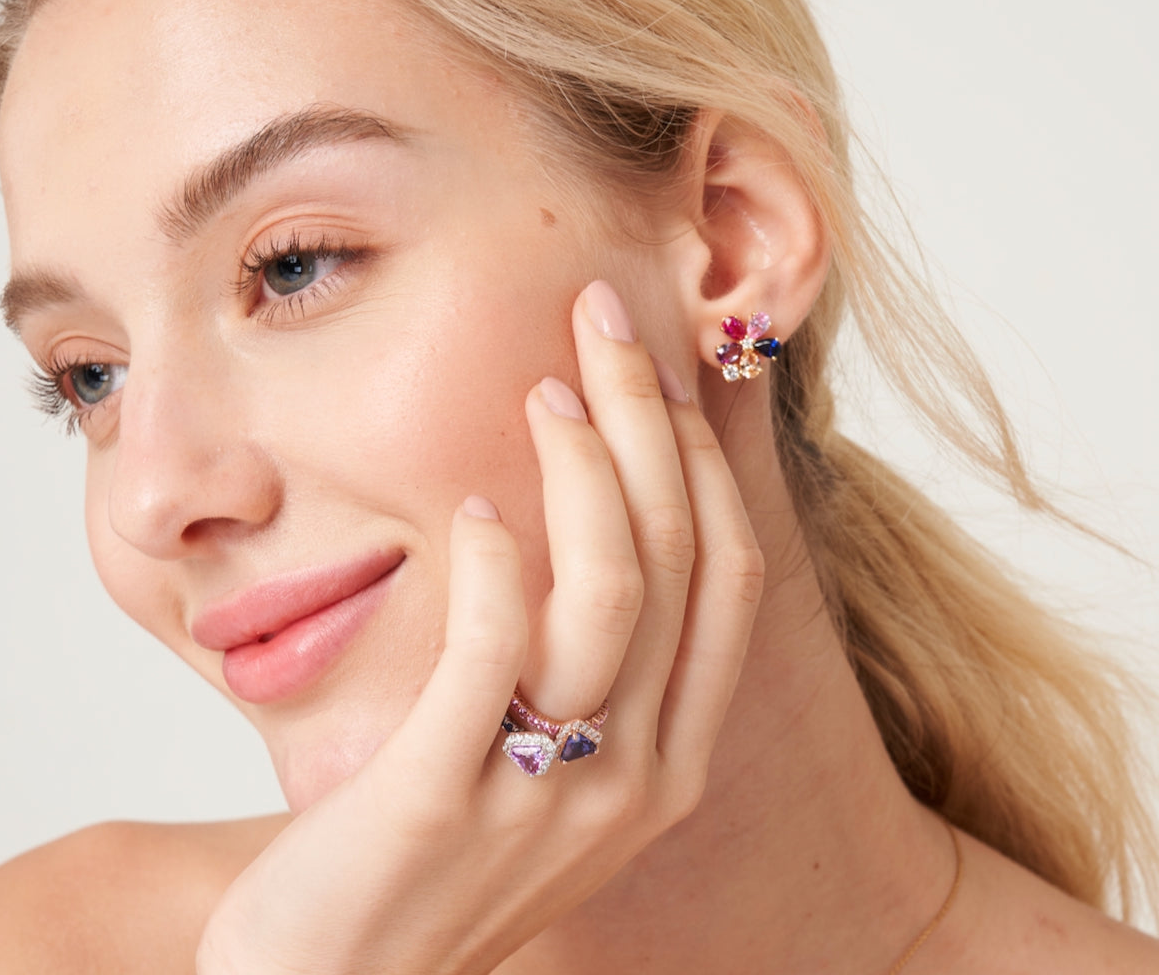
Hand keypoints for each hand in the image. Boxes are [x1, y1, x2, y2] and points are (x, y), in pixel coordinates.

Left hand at [196, 280, 764, 974]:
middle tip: (604, 319)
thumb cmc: (440, 851)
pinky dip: (495, 557)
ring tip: (543, 392)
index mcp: (670, 756)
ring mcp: (550, 793)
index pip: (732, 576)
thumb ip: (588, 660)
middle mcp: (635, 773)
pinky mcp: (446, 801)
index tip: (660, 366)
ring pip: (613, 589)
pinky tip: (469, 503)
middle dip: (649, 418)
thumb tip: (599, 513)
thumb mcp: (545, 761)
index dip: (703, 456)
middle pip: (681, 555)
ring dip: (584, 468)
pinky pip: (496, 651)